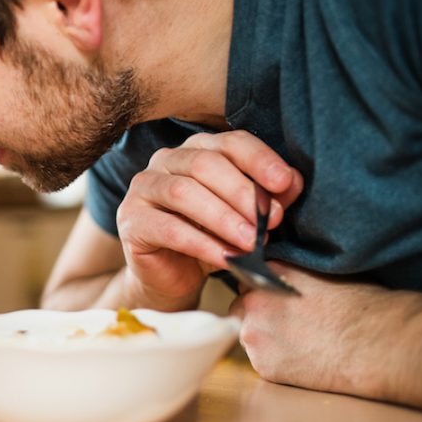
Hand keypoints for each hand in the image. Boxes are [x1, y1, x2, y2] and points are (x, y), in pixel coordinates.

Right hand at [115, 130, 302, 308]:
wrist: (173, 278)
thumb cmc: (211, 239)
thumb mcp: (245, 217)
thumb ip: (267, 198)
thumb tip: (291, 182)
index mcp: (196, 150)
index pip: (229, 143)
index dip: (259, 159)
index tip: (284, 182)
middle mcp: (165, 161)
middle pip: (205, 164)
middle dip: (242, 193)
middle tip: (271, 221)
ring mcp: (142, 190)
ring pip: (183, 192)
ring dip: (223, 218)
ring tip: (250, 242)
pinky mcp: (130, 223)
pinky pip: (168, 229)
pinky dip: (202, 244)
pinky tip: (226, 258)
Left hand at [230, 263, 421, 409]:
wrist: (374, 343)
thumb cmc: (359, 305)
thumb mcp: (318, 273)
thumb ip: (286, 274)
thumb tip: (275, 279)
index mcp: (266, 275)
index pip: (247, 279)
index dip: (261, 291)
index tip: (276, 300)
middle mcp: (252, 303)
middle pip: (240, 308)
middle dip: (257, 315)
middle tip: (287, 323)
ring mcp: (254, 336)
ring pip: (248, 336)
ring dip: (264, 338)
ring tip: (298, 342)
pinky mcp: (263, 365)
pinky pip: (261, 361)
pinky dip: (275, 361)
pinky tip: (301, 358)